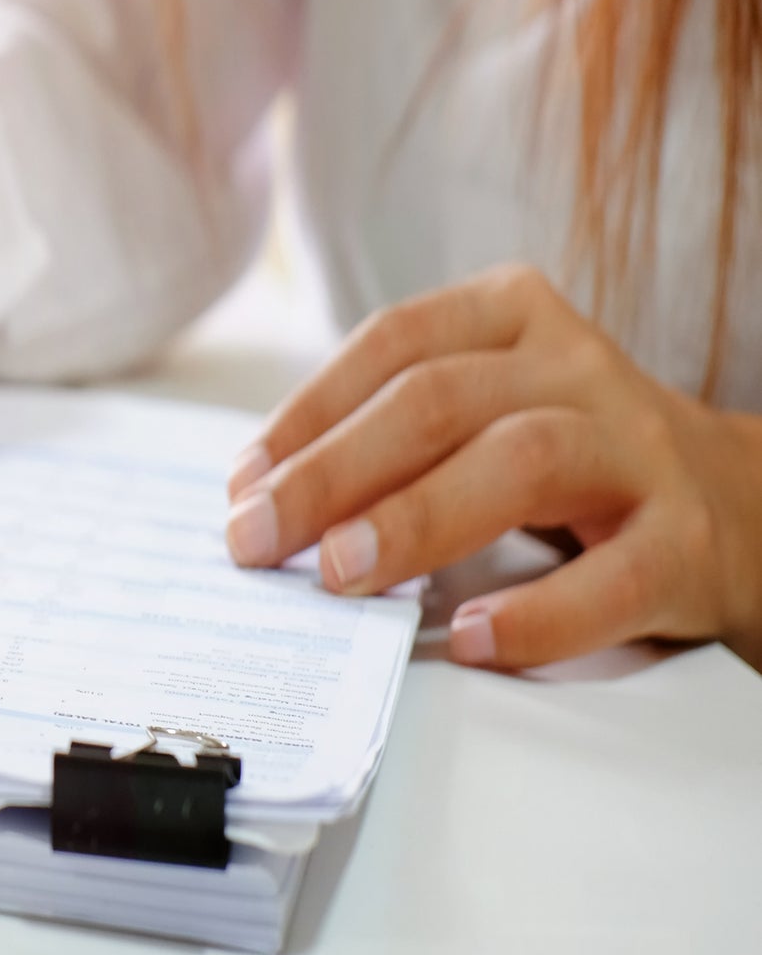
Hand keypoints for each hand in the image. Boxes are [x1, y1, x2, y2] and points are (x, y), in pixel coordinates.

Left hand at [221, 264, 761, 670]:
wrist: (738, 506)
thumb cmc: (568, 457)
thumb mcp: (483, 410)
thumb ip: (388, 436)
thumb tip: (261, 499)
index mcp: (513, 317)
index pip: (394, 342)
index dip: (308, 411)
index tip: (243, 482)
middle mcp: (577, 367)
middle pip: (437, 401)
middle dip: (334, 472)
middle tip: (259, 537)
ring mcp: (638, 449)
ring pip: (519, 463)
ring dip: (415, 519)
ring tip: (340, 573)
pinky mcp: (687, 541)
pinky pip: (612, 578)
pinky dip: (538, 612)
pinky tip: (473, 637)